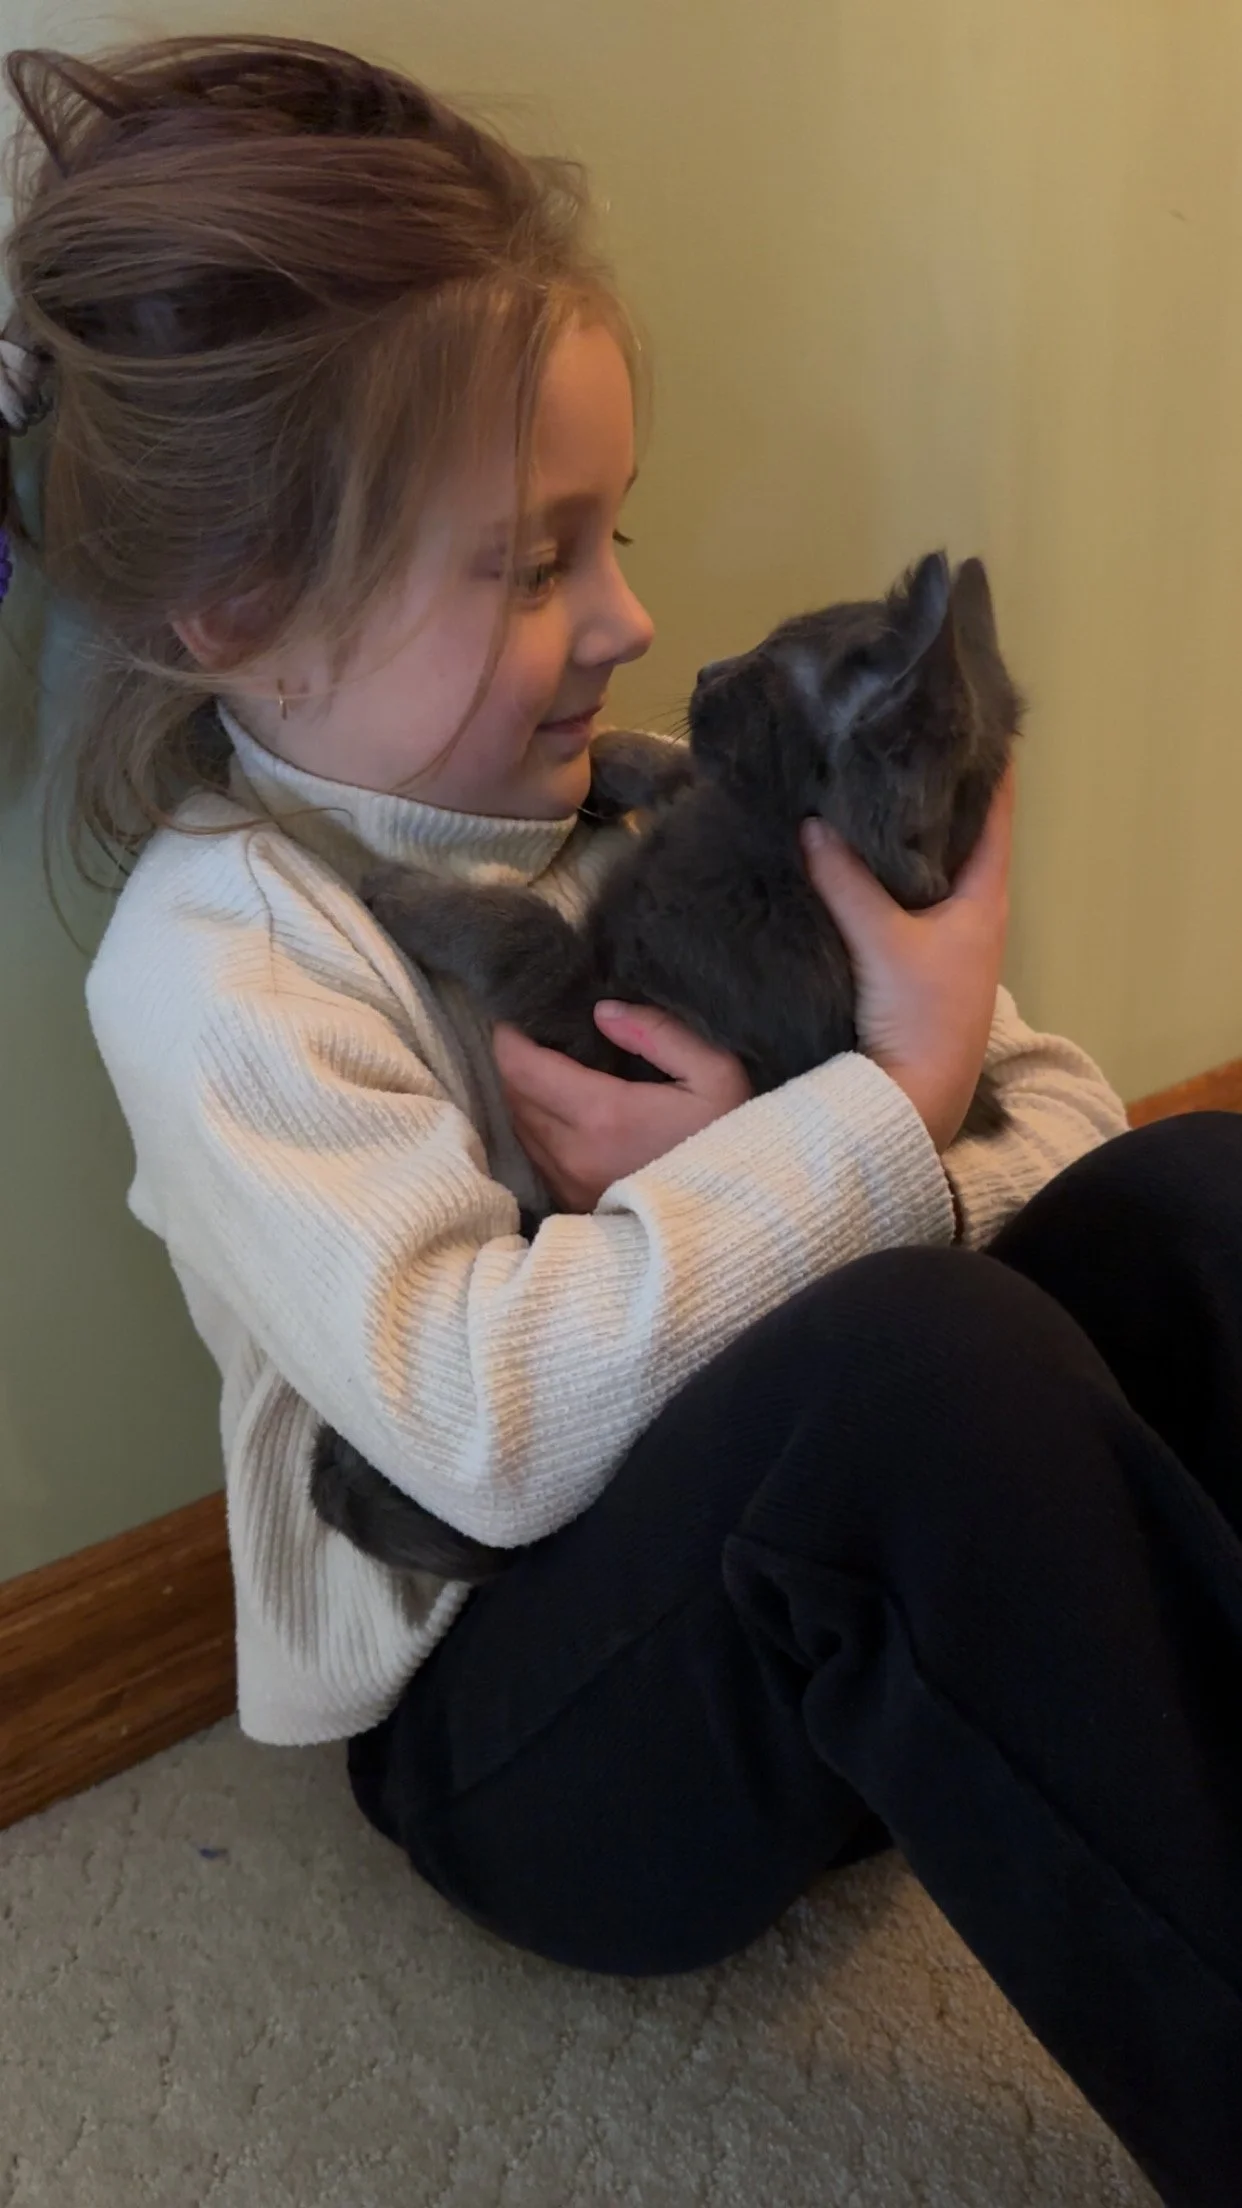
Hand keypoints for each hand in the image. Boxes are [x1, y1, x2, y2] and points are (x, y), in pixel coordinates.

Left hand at [494, 1005, 751, 1211]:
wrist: (740, 1218)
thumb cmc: (733, 1139)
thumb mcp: (716, 1074)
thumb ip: (660, 1034)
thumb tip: (603, 1013)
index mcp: (602, 1115)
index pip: (520, 1067)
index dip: (509, 1035)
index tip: (520, 1015)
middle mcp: (572, 1153)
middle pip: (513, 1094)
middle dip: (517, 1060)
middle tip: (542, 1036)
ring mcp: (569, 1183)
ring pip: (520, 1125)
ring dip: (526, 1094)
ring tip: (553, 1069)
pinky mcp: (572, 1204)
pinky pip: (535, 1155)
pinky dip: (539, 1126)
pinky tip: (568, 1112)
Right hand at [801, 768, 1014, 1152]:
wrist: (913, 1098)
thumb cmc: (920, 1016)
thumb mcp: (882, 940)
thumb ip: (846, 881)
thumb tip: (812, 822)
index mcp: (985, 896)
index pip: (996, 811)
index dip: (988, 763)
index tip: (970, 717)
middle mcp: (974, 911)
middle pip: (960, 834)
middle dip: (934, 791)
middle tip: (898, 740)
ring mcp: (945, 939)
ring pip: (929, 868)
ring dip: (905, 833)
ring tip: (868, 783)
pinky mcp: (915, 964)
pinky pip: (902, 899)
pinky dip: (882, 872)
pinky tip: (848, 855)